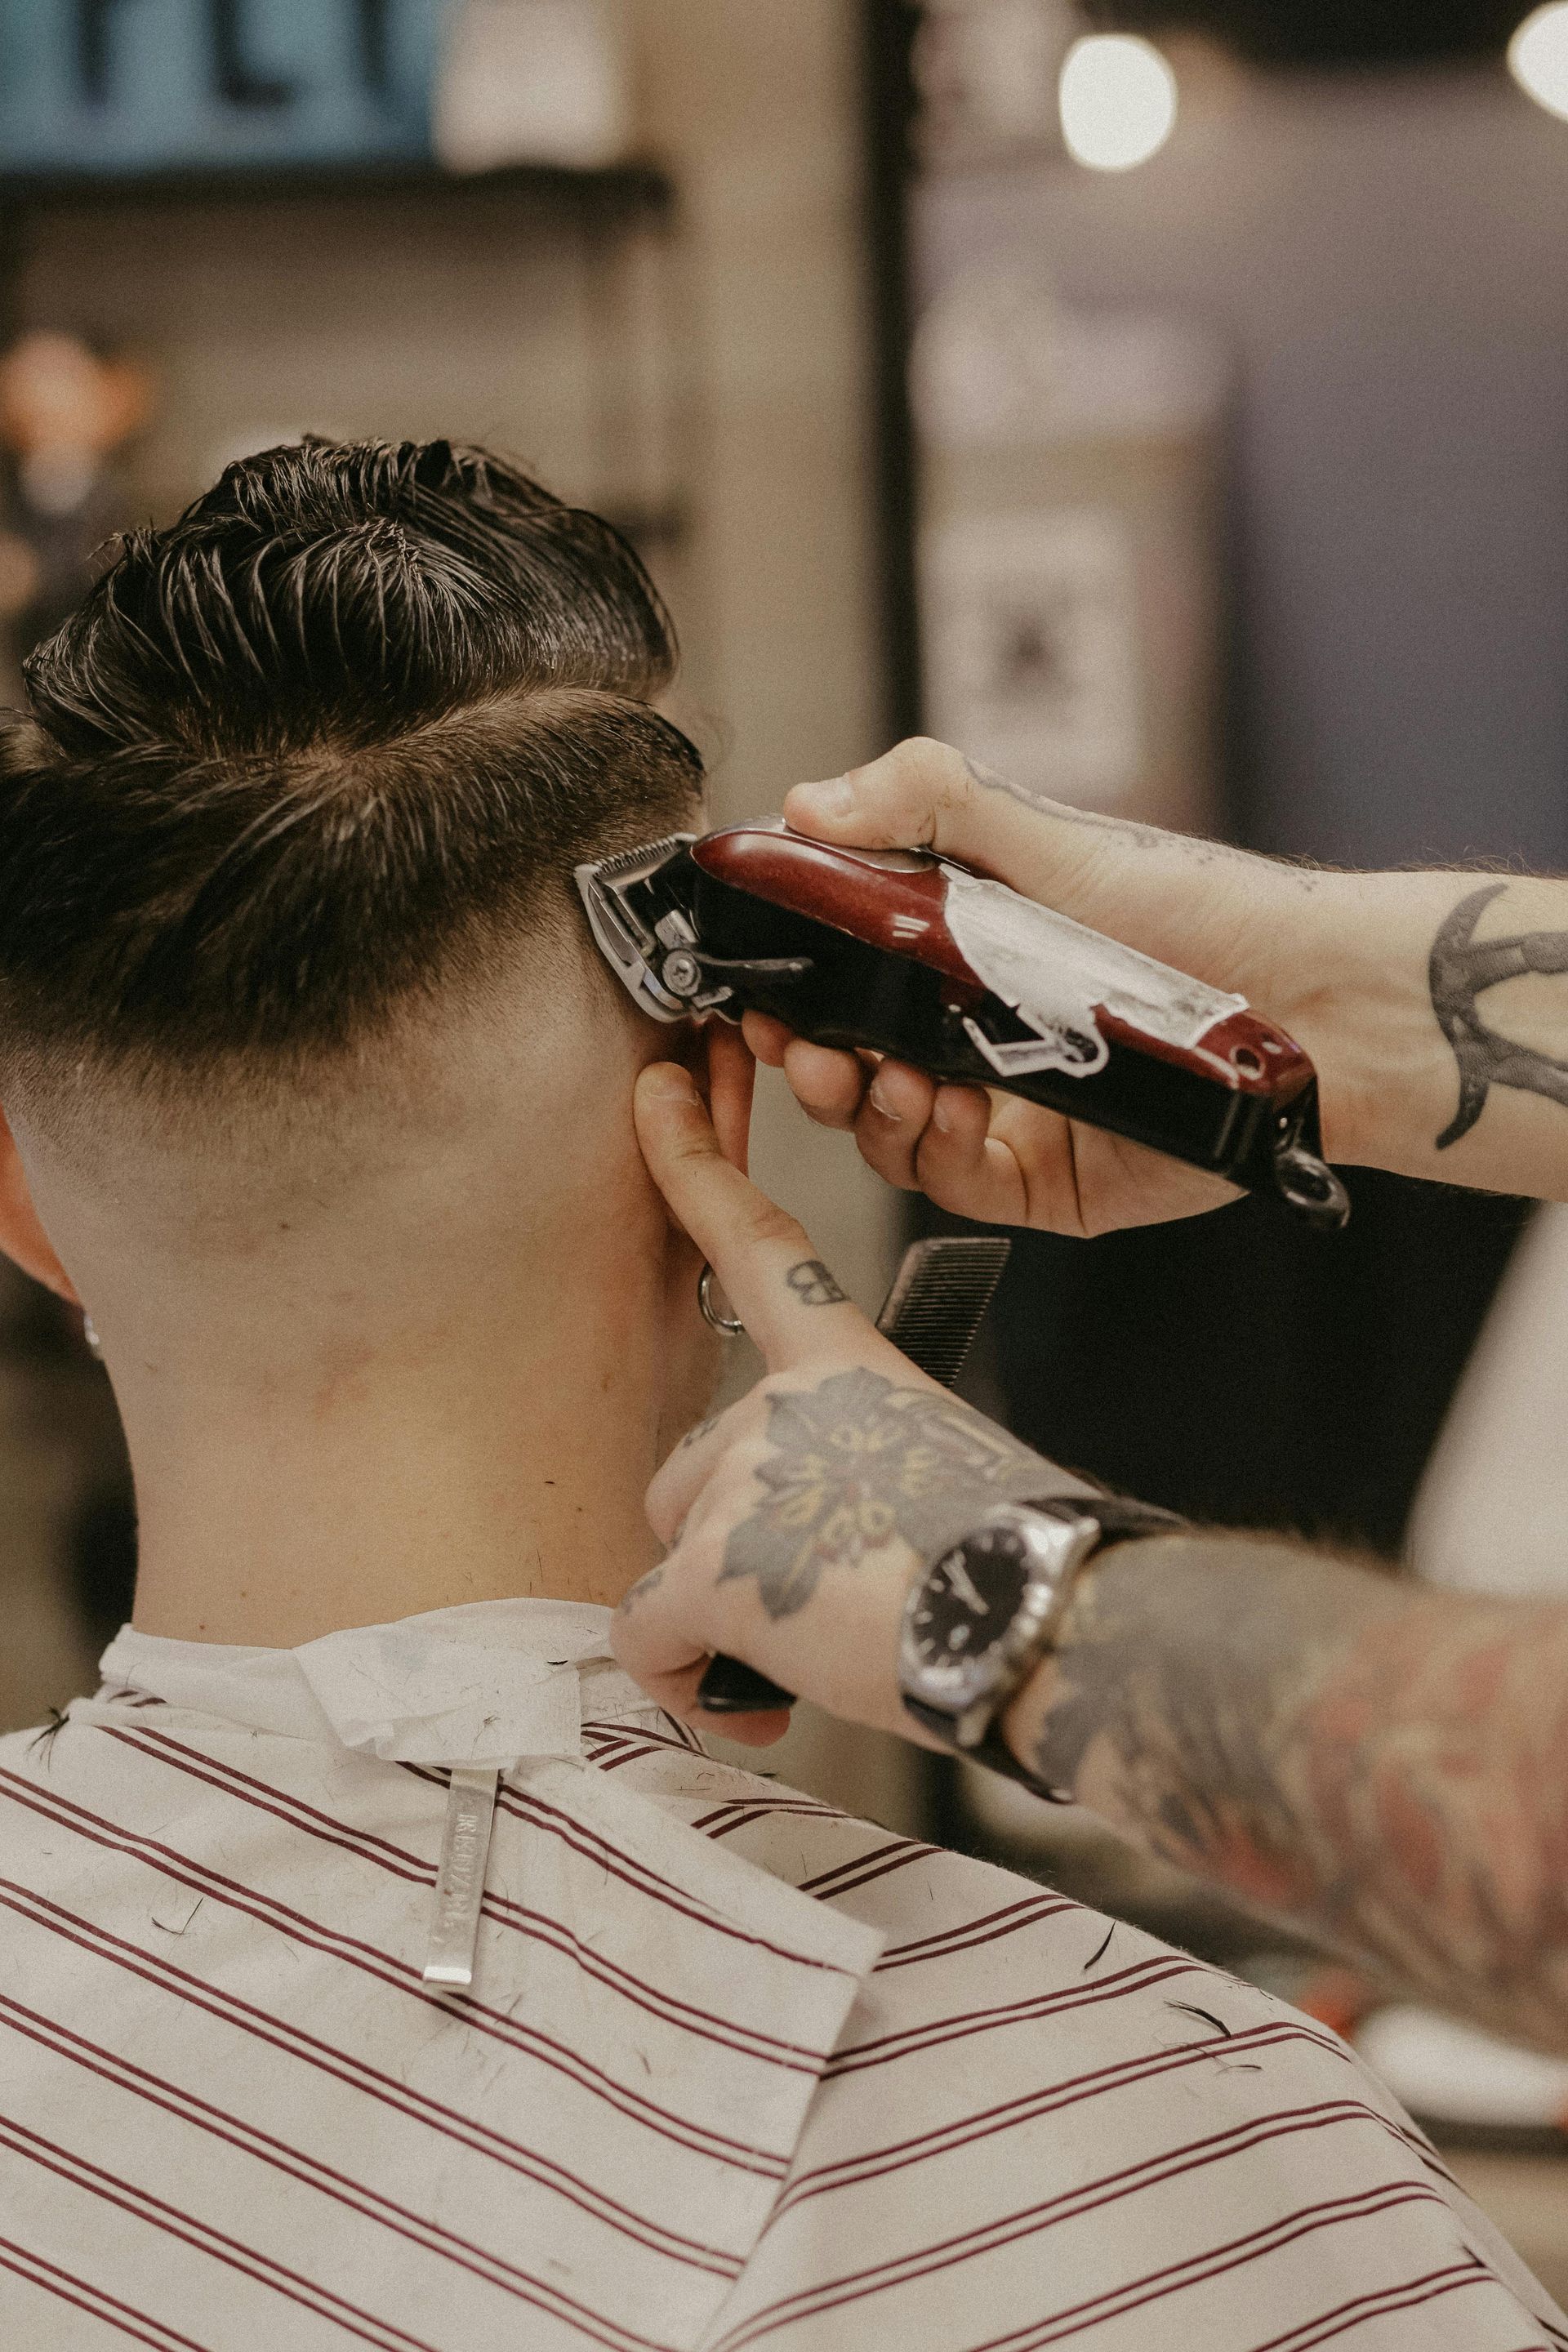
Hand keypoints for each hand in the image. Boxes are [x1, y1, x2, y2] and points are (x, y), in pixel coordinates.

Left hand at [613, 1061, 1087, 1739]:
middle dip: (732, 1548)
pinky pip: (646, 1636)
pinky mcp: (715, 1563)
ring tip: (815, 1651)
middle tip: (827, 1601)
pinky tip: (767, 1698)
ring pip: (671, 1552)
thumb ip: (859, 1471)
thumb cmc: (1020, 1562)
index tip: (654, 1089)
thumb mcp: (943, 1467)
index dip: (695, 1162)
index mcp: (853, 1361)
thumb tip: (816, 1548)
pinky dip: (689, 1684)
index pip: (760, 1239)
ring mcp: (745, 1475)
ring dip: (721, 1616)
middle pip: (690, 1468)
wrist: (1053, 1621)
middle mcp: (788, 1399)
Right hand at [749, 738, 1407, 1234]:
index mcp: (962, 957)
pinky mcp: (1048, 1179)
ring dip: (863, 1108)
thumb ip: (930, 800)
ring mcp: (1010, 1110)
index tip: (759, 986)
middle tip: (794, 1047)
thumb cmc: (1198, 913)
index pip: (844, 980)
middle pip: (848, 1066)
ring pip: (889, 1133)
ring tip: (881, 1078)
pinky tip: (943, 1110)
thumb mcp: (1051, 835)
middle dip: (806, 1060)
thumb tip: (814, 800)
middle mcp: (977, 1036)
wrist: (1305, 1001)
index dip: (791, 988)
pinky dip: (930, 1151)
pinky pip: (955, 1182)